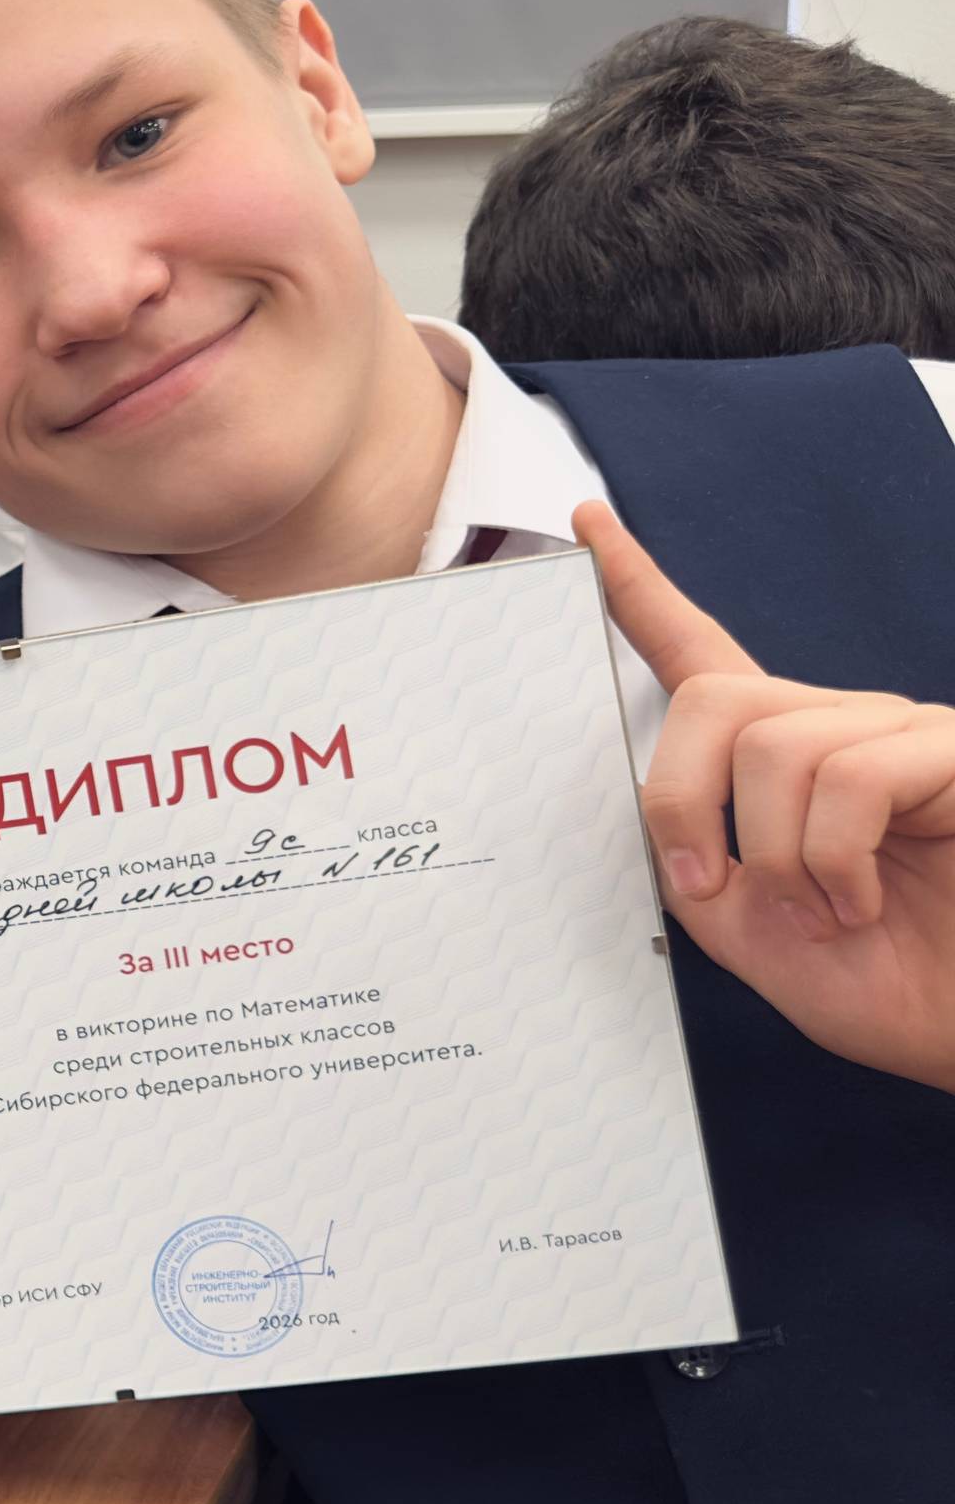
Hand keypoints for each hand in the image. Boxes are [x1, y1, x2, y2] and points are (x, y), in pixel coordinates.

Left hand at [583, 502, 954, 1092]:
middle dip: (681, 799)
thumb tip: (648, 798)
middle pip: (712, 699)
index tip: (585, 523)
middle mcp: (840, 725)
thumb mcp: (746, 927)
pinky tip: (863, 902)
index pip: (699, 652)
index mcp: (780, 757)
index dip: (639, 589)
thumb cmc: (878, 981)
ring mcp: (902, 733)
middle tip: (707, 886)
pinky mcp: (952, 754)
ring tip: (826, 910)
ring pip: (777, 747)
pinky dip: (836, 860)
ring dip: (776, 855)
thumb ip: (688, 861)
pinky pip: (854, 777)